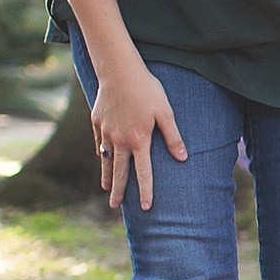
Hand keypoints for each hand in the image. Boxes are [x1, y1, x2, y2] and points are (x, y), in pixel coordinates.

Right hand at [91, 54, 187, 211]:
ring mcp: (106, 133)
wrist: (119, 71)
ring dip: (107, 176)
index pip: (144, 173)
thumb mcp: (165, 111)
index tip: (146, 207)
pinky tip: (103, 158)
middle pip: (119, 172)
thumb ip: (173, 136)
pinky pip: (99, 143)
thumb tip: (183, 158)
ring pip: (106, 160)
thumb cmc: (147, 89)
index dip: (145, 191)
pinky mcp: (96, 123)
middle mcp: (120, 141)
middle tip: (114, 206)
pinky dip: (102, 153)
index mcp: (139, 140)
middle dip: (118, 191)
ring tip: (107, 188)